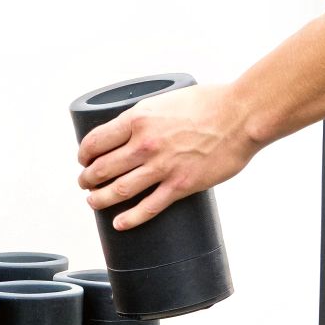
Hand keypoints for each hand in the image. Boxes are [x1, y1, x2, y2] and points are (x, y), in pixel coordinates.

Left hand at [76, 84, 259, 230]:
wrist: (242, 116)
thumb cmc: (211, 103)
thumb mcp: (168, 100)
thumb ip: (149, 116)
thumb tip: (136, 128)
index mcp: (138, 119)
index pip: (96, 141)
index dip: (84, 154)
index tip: (83, 160)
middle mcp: (145, 144)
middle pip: (102, 168)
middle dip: (88, 179)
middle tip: (85, 183)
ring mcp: (162, 167)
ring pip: (119, 190)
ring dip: (100, 199)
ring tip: (93, 202)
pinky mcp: (181, 185)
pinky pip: (149, 207)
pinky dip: (130, 218)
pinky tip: (120, 223)